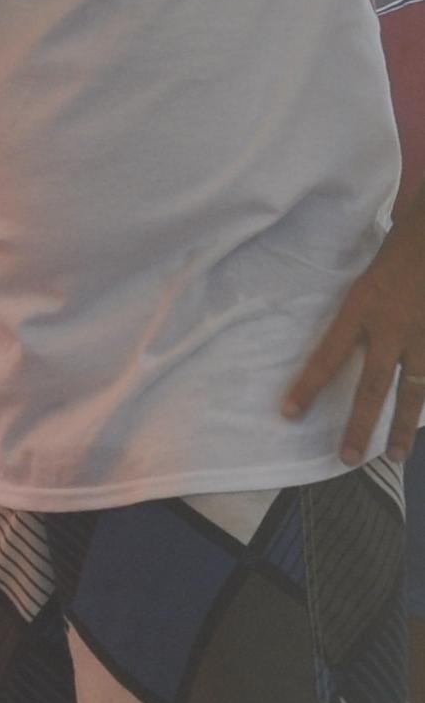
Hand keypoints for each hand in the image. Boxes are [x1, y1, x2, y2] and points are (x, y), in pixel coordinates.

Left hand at [285, 216, 424, 462]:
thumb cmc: (402, 243)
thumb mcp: (366, 265)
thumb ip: (352, 297)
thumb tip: (329, 325)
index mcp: (364, 307)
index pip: (329, 353)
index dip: (309, 385)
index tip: (289, 412)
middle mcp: (394, 327)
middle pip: (375, 385)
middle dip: (360, 424)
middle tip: (346, 458)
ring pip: (415, 391)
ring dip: (403, 426)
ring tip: (393, 457)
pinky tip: (420, 423)